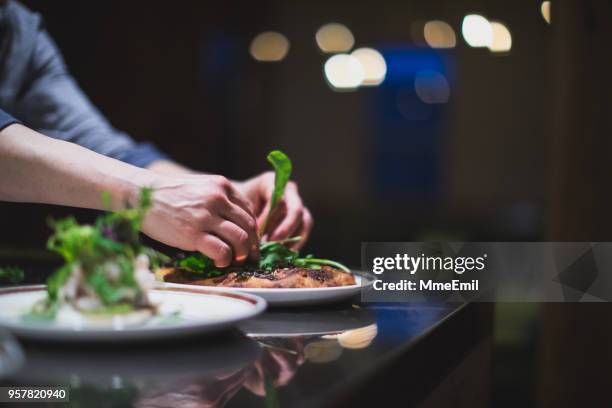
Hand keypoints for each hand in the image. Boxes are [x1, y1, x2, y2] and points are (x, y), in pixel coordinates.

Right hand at [138, 173, 258, 266]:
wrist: (140, 194)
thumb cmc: (168, 194)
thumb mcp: (200, 187)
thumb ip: (219, 199)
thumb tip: (235, 222)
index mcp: (222, 186)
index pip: (249, 210)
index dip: (254, 229)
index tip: (251, 241)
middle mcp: (218, 198)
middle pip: (249, 225)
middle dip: (253, 245)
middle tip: (250, 257)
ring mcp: (206, 216)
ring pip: (241, 239)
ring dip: (242, 254)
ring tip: (235, 260)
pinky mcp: (194, 233)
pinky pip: (222, 251)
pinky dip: (225, 260)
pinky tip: (218, 262)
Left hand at [236, 172, 312, 249]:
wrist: (235, 211)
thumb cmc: (233, 208)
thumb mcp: (236, 209)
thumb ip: (245, 216)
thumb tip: (254, 237)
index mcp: (271, 181)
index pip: (277, 199)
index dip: (269, 218)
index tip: (256, 232)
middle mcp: (288, 190)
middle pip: (296, 209)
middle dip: (285, 229)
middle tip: (272, 244)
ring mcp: (297, 205)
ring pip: (304, 221)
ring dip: (292, 238)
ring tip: (277, 252)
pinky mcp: (301, 221)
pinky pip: (304, 233)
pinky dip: (294, 245)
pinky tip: (280, 255)